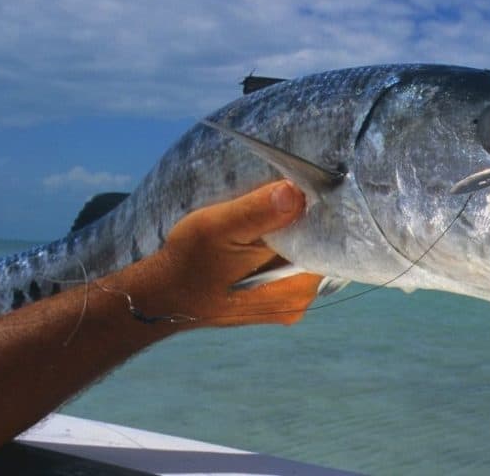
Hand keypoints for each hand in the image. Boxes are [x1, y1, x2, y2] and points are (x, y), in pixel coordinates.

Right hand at [142, 180, 322, 327]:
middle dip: (306, 221)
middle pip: (320, 248)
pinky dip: (279, 244)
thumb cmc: (186, 263)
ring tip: (270, 210)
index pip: (330, 243)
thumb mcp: (217, 229)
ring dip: (290, 231)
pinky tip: (261, 232)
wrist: (159, 298)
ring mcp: (288, 301)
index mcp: (296, 289)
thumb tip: (295, 192)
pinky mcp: (274, 297)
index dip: (321, 212)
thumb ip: (257, 212)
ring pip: (304, 253)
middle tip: (286, 192)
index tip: (307, 187)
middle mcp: (299, 301)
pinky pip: (289, 262)